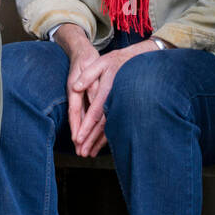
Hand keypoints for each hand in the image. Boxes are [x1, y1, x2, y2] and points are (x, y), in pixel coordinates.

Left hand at [71, 39, 160, 154]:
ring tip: (89, 154)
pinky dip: (107, 136)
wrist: (139, 61)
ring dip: (99, 142)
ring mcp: (120, 106)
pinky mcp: (122, 108)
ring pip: (109, 127)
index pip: (96, 111)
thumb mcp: (101, 62)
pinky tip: (100, 145)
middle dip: (91, 140)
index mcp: (108, 90)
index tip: (79, 139)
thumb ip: (88, 75)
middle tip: (82, 153)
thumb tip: (76, 87)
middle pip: (102, 124)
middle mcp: (115, 100)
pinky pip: (114, 124)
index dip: (87, 126)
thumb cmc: (116, 61)